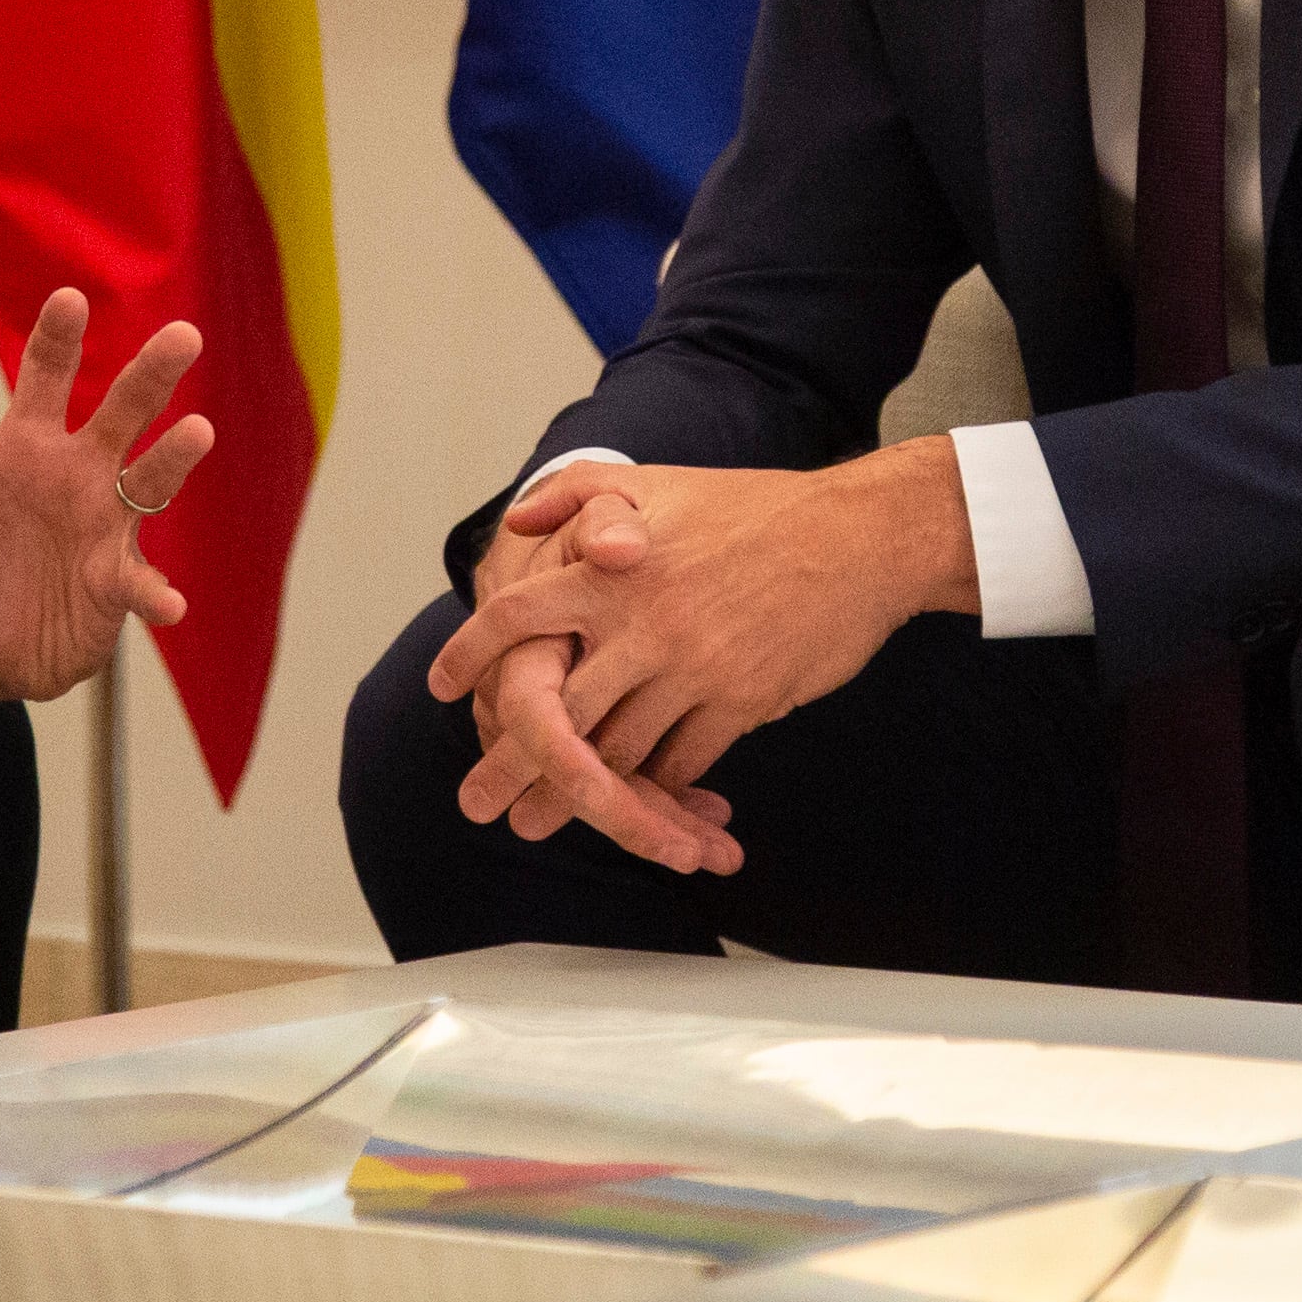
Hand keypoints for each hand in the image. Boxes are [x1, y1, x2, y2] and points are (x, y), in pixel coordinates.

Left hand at [0, 288, 213, 705]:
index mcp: (27, 450)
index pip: (47, 379)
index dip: (59, 339)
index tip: (70, 297)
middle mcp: (77, 475)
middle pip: (120, 413)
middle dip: (150, 374)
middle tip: (182, 334)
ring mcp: (104, 528)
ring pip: (149, 482)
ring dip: (174, 457)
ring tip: (198, 431)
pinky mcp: (113, 584)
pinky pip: (140, 585)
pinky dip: (156, 593)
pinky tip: (171, 604)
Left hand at [432, 441, 973, 857]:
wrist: (858, 538)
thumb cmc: (754, 507)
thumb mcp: (657, 482)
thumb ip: (578, 495)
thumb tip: (515, 522)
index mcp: (610, 567)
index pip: (516, 616)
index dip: (468, 654)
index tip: (443, 688)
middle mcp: (642, 622)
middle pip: (555, 710)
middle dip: (509, 764)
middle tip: (477, 800)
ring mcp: (693, 668)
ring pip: (617, 750)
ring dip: (577, 792)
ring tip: (543, 819)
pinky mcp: (741, 702)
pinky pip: (682, 762)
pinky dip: (655, 786)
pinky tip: (638, 798)